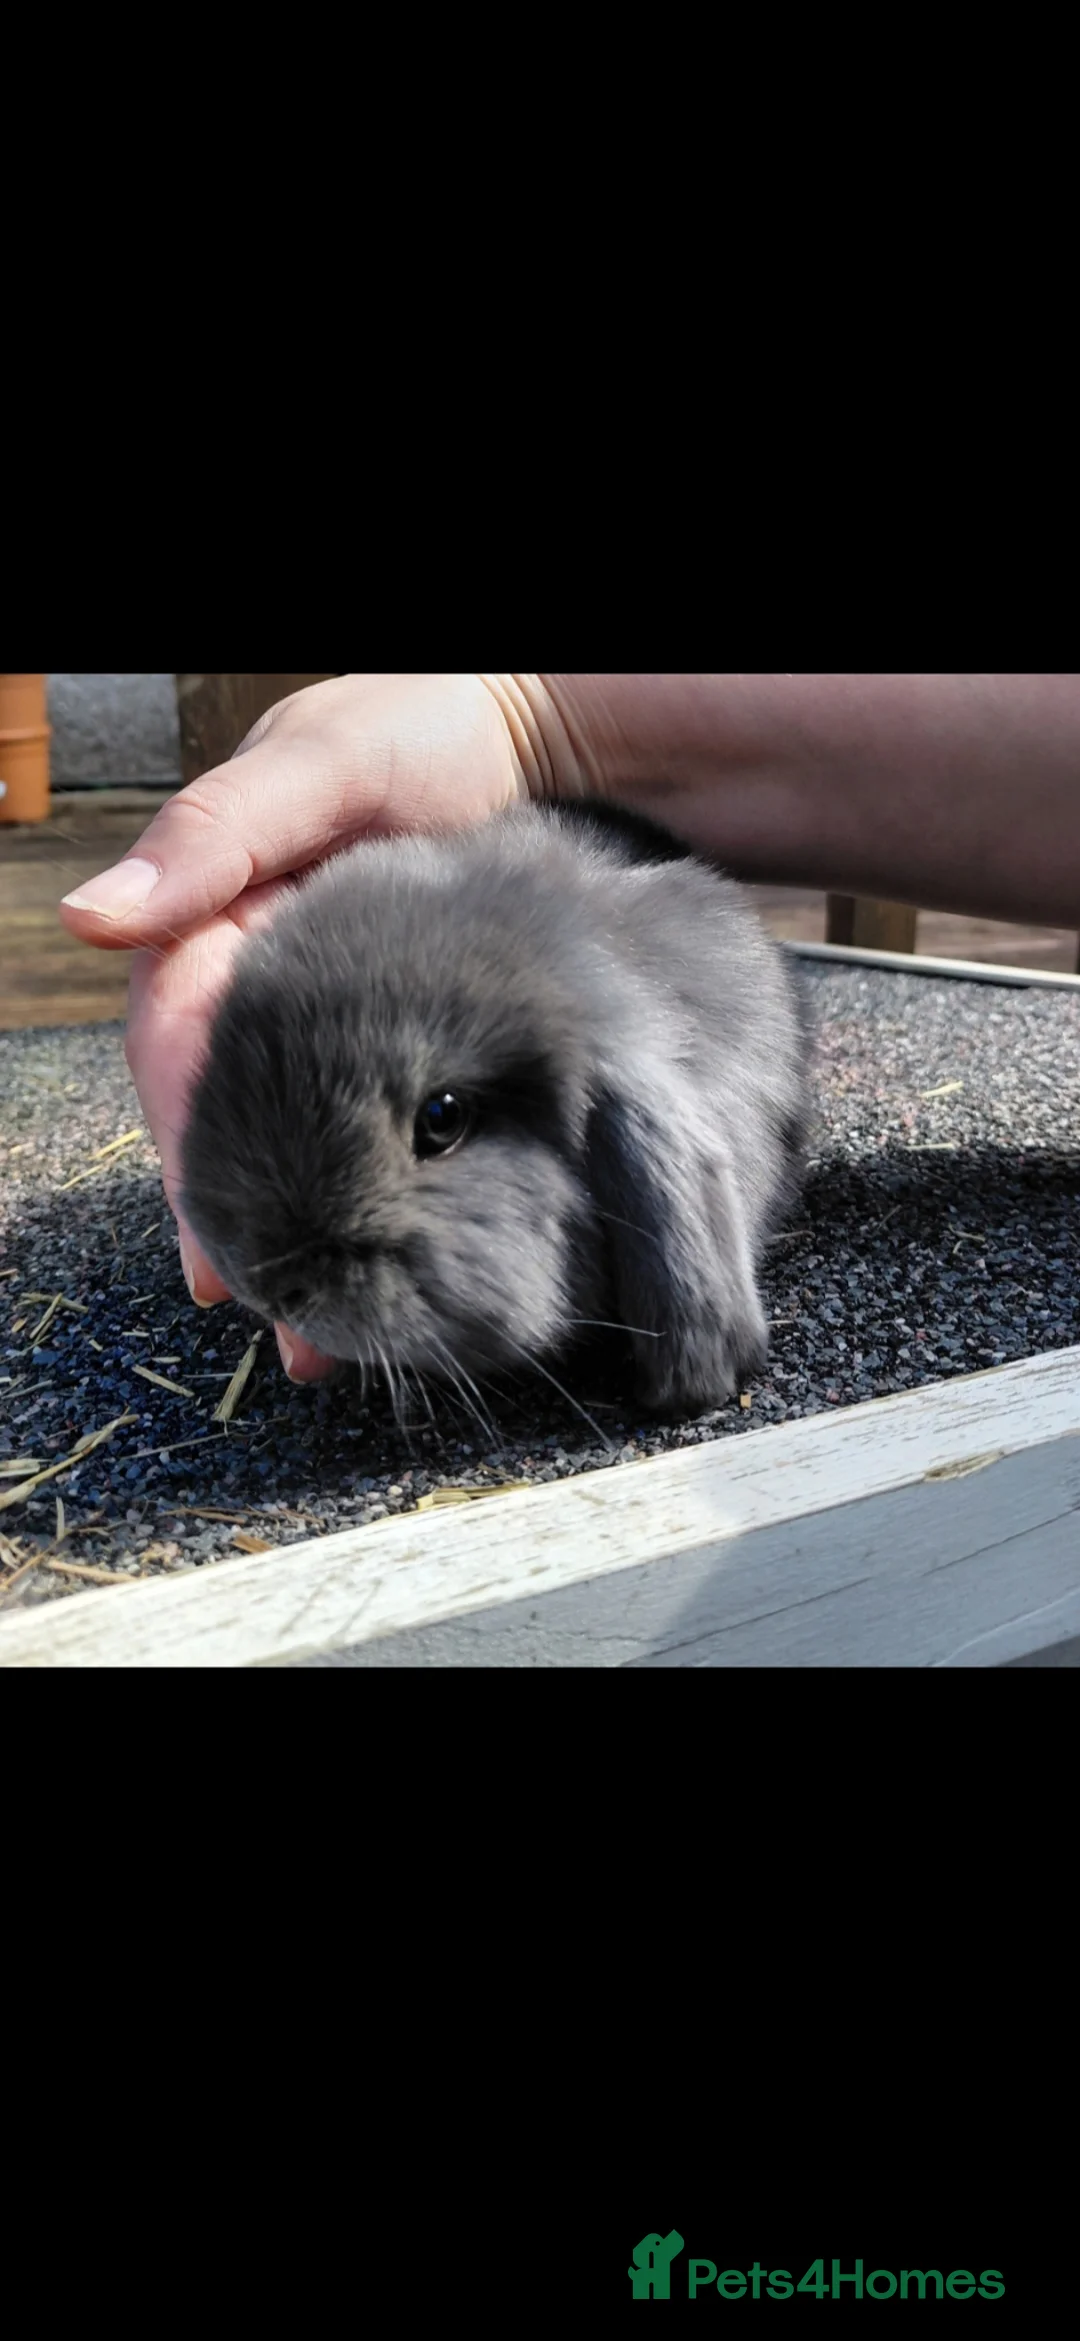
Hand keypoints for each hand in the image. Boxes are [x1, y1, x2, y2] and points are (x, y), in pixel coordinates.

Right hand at [60, 674, 583, 1377]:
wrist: (560, 736)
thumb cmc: (428, 725)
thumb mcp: (326, 762)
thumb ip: (220, 834)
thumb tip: (92, 919)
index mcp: (220, 920)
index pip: (180, 1044)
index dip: (191, 1139)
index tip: (215, 1226)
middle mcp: (264, 981)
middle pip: (228, 1116)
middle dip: (240, 1219)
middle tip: (267, 1309)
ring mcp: (332, 1019)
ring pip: (292, 1143)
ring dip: (298, 1242)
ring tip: (316, 1343)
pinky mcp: (401, 1043)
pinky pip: (368, 1136)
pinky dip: (370, 1211)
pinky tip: (381, 1286)